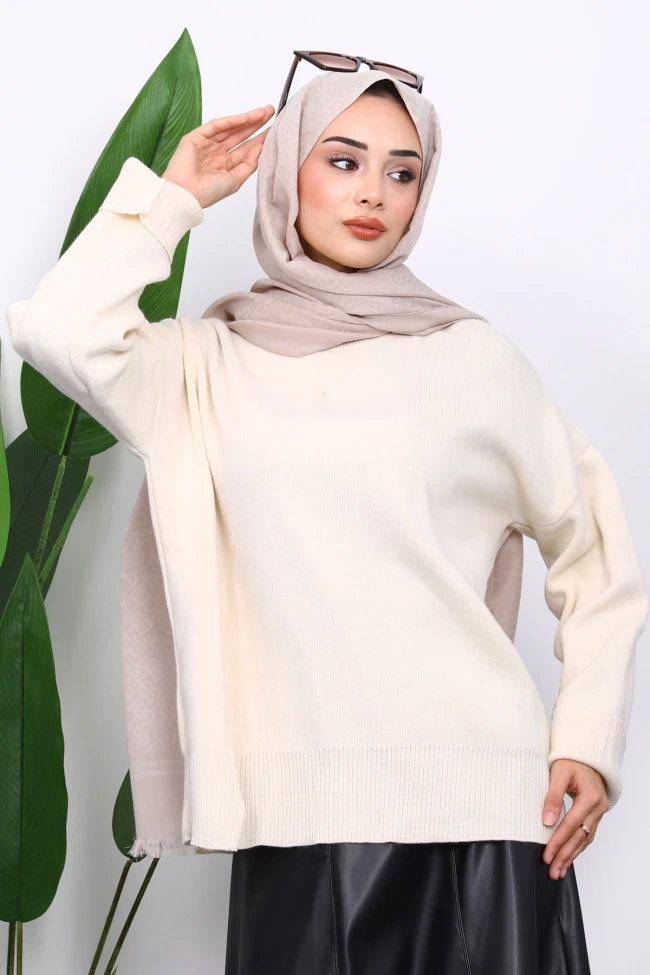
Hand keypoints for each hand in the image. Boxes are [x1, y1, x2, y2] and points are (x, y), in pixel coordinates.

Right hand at [162, 104, 274, 208]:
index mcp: (224, 166)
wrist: (186, 194)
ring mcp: (206, 144)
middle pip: (240, 135)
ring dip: (247, 119)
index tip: (273, 131)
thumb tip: (261, 148)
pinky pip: (217, 125)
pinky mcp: (196, 137)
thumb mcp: (235, 180)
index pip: (245, 149)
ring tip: (263, 112)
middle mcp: (216, 154)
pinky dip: (232, 121)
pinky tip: (246, 117)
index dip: (259, 140)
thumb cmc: (207, 193)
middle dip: (255, 124)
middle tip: (270, 113)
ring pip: (230, 128)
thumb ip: (249, 164)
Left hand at [542, 758, 608, 878]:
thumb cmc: (570, 761)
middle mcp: (598, 808)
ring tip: (558, 871)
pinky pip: (587, 835)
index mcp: (590, 797)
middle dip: (564, 856)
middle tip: (552, 871)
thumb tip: (546, 822)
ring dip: (571, 856)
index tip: (546, 855)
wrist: (585, 754)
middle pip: (580, 837)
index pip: (571, 825)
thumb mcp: (558, 773)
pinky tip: (568, 858)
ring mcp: (599, 813)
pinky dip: (577, 848)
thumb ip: (552, 797)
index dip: (558, 841)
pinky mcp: (595, 815)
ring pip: (585, 840)